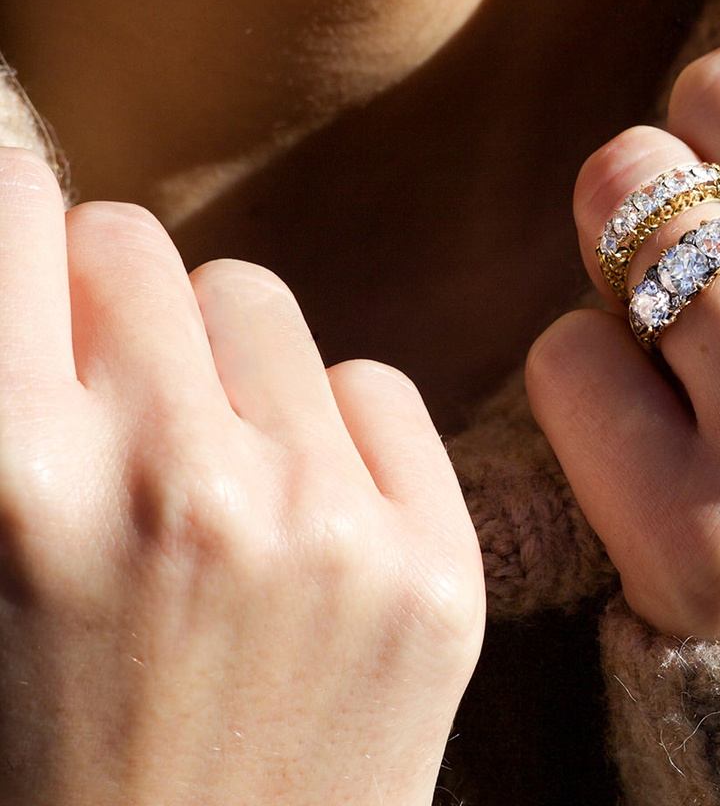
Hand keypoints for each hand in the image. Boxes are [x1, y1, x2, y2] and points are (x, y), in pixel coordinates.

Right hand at [0, 166, 483, 804]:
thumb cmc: (31, 762)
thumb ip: (7, 407)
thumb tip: (36, 259)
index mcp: (10, 479)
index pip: (20, 211)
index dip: (17, 224)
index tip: (30, 256)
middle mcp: (180, 486)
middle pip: (139, 247)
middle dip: (110, 307)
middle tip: (109, 405)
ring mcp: (324, 526)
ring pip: (256, 301)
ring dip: (218, 365)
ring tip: (203, 480)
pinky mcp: (433, 568)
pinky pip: (372, 385)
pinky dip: (330, 431)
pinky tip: (299, 527)